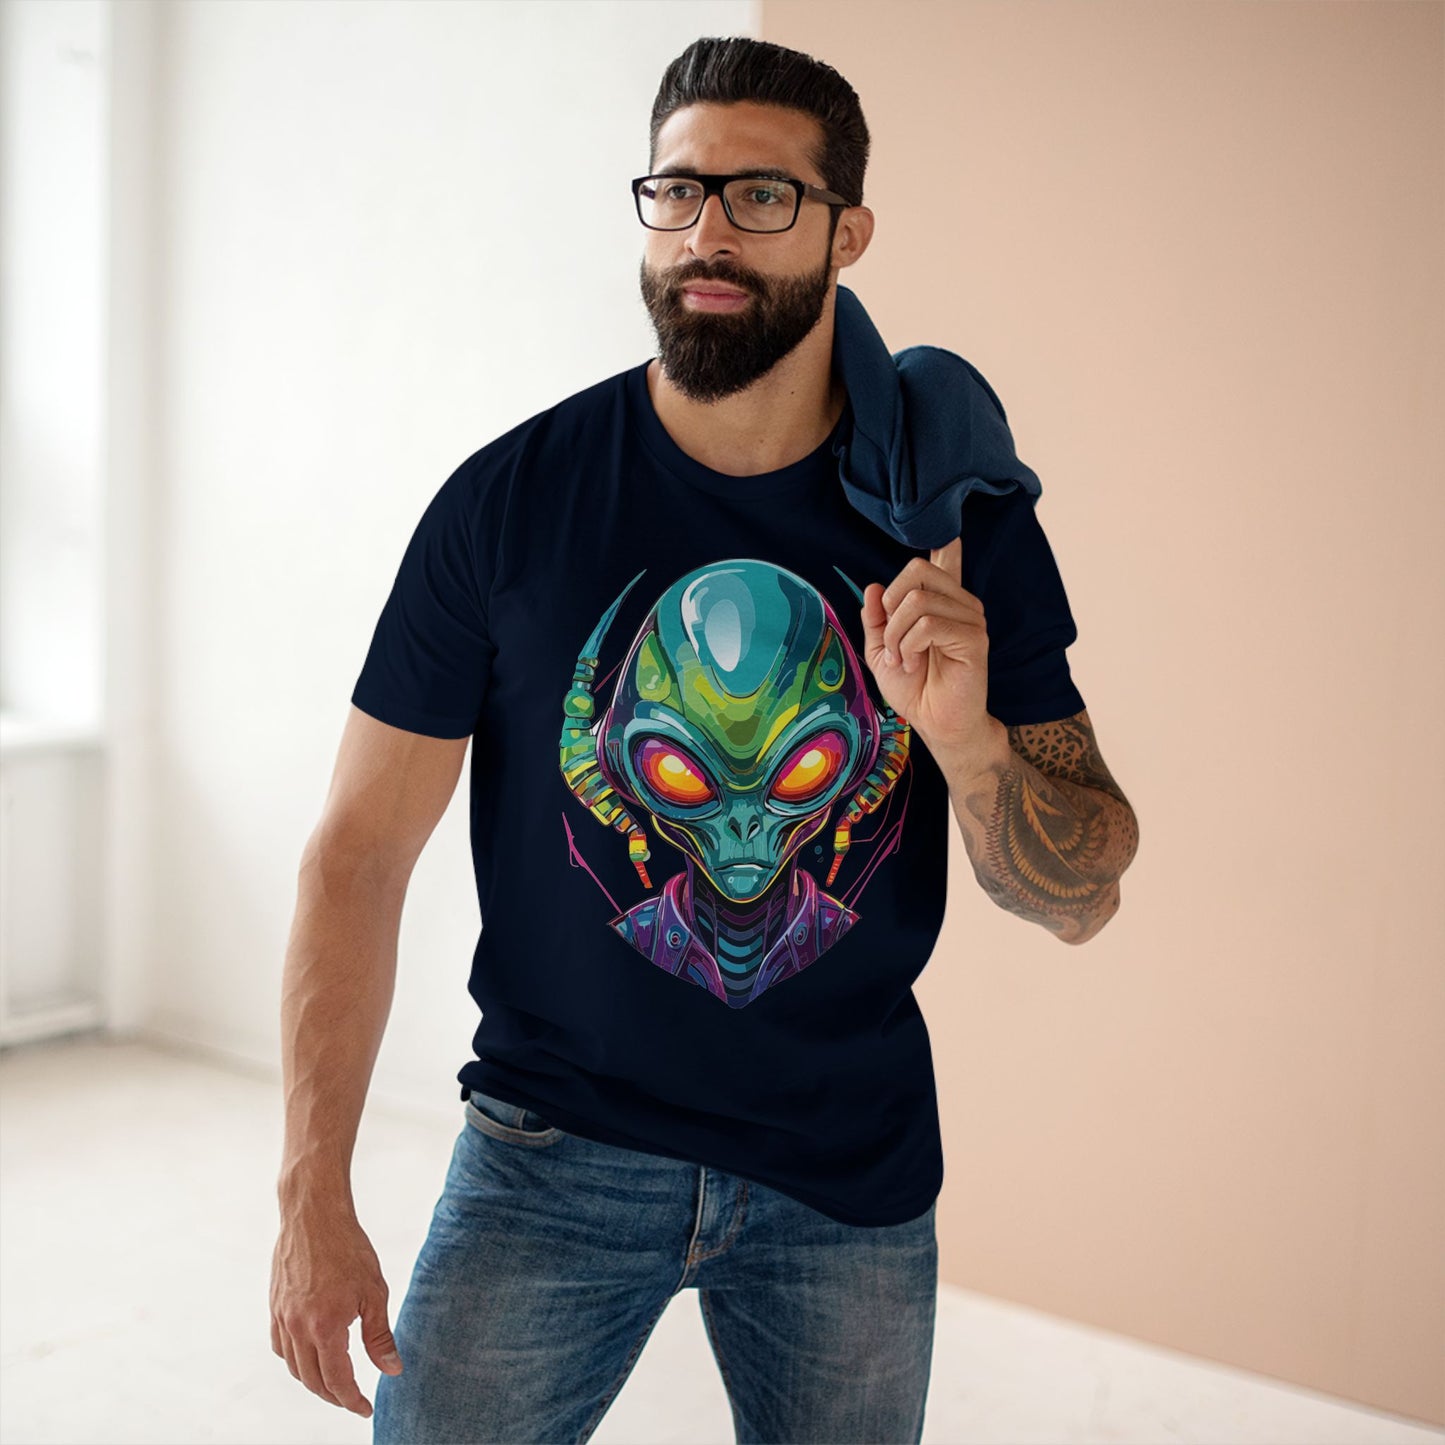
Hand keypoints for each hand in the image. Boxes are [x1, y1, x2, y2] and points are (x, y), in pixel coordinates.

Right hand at [270, 1200, 402, 1418]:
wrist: (314, 1215)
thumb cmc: (348, 1248)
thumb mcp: (374, 1292)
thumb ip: (379, 1336)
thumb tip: (392, 1370)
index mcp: (324, 1328)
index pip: (337, 1381)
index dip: (352, 1400)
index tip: (366, 1408)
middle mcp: (297, 1328)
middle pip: (311, 1381)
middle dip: (333, 1396)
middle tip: (352, 1399)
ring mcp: (281, 1318)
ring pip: (293, 1366)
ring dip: (312, 1381)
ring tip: (334, 1382)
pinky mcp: (274, 1306)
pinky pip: (279, 1346)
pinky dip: (294, 1359)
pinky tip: (308, 1355)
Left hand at [860, 536, 995, 759]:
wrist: (934, 722)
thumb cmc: (914, 688)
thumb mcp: (882, 651)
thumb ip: (876, 620)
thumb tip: (873, 587)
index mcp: (941, 602)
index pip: (946, 559)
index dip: (946, 543)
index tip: (949, 534)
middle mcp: (960, 603)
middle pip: (917, 570)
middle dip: (891, 606)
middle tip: (893, 641)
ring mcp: (970, 618)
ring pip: (917, 601)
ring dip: (897, 636)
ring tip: (904, 660)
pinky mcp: (973, 637)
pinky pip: (928, 625)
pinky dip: (910, 646)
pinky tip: (914, 664)